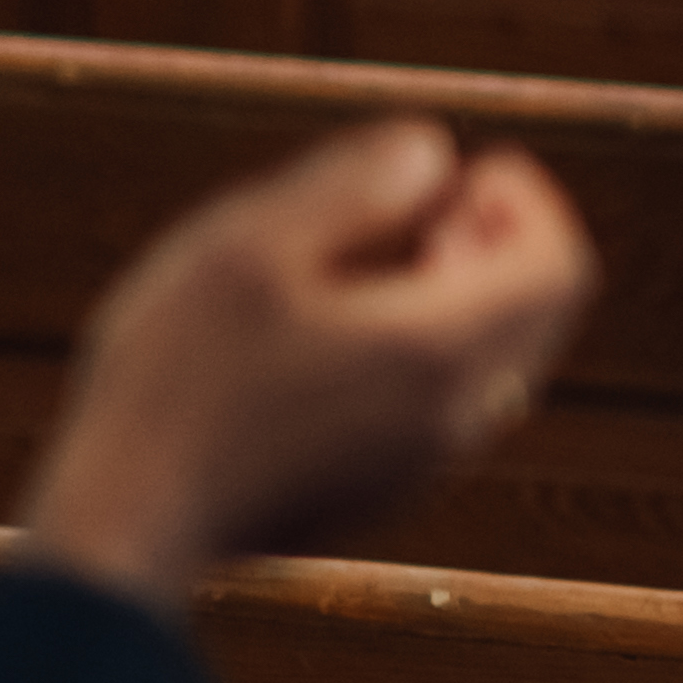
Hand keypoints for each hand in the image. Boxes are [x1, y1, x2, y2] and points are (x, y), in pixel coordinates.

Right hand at [7, 119, 601, 606]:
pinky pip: (444, 407)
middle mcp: (457, 419)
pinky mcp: (377, 496)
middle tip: (418, 210)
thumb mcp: (246, 247)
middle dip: (497, 244)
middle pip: (538, 315)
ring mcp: (421, 468)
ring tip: (366, 265)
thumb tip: (431, 154)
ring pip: (493, 363)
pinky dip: (425, 351)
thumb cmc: (175, 381)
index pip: (558, 267)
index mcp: (441, 352)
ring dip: (458, 298)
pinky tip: (331, 333)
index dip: (527, 202)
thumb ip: (350, 187)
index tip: (464, 172)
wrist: (124, 528)